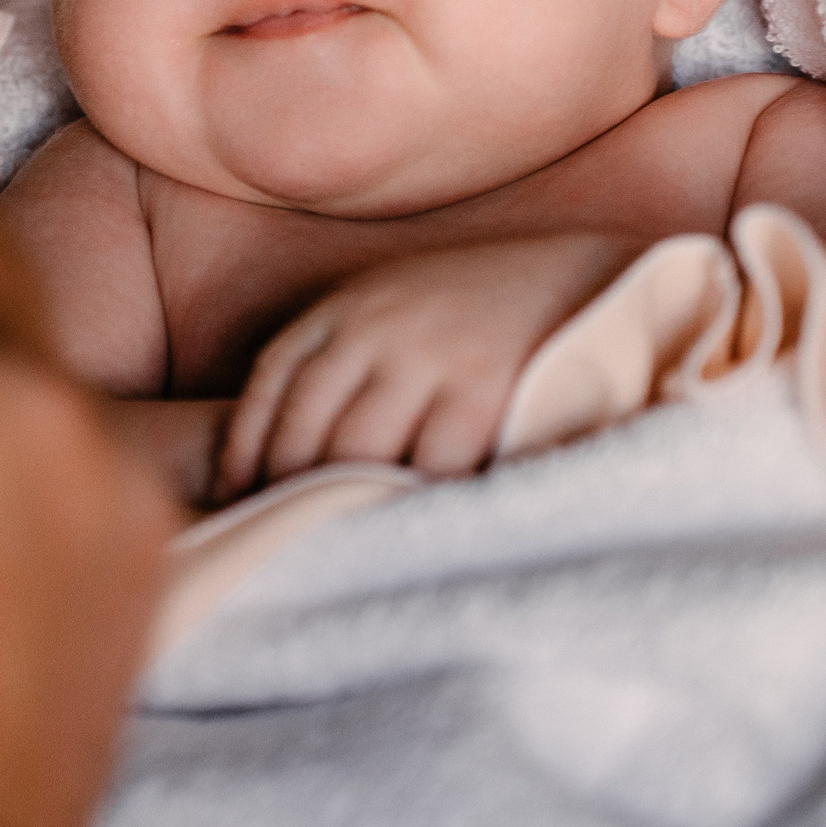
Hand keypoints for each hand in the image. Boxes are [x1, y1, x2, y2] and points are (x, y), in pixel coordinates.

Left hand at [214, 234, 639, 501]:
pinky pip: (429, 471)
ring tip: (335, 548)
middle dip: (286, 492)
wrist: (591, 278)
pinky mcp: (480, 395)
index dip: (244, 452)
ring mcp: (427, 360)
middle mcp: (375, 328)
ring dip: (344, 506)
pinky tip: (407, 533)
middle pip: (304, 432)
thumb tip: (290, 440)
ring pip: (357, 456)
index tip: (235, 499)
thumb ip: (348, 352)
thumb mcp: (401, 302)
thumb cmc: (486, 307)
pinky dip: (414, 506)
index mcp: (347, 307)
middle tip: (282, 540)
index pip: (269, 386)